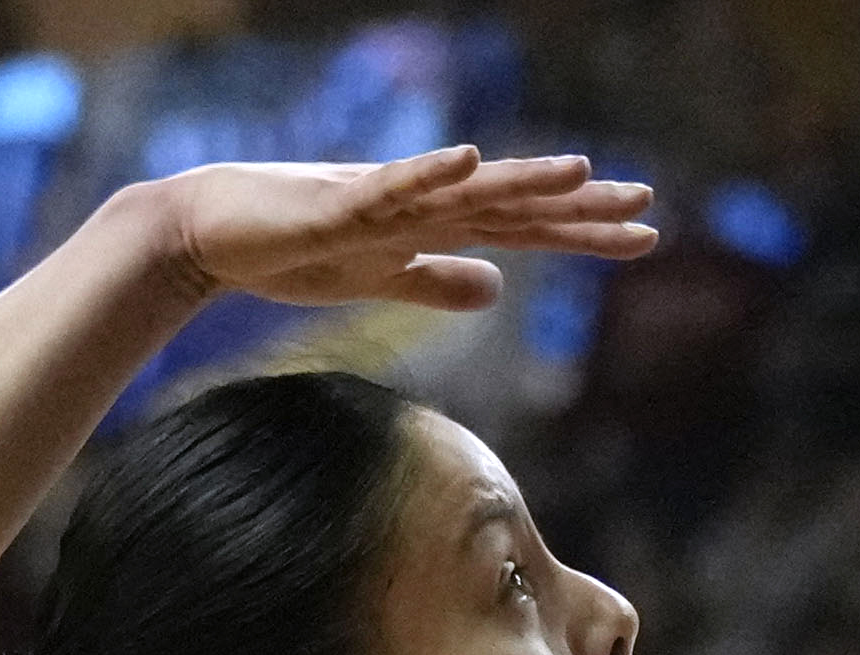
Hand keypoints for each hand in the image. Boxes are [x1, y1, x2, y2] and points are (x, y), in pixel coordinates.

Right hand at [132, 146, 654, 313]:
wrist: (212, 234)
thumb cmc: (290, 252)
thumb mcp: (379, 279)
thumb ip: (437, 281)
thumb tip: (497, 290)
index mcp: (434, 226)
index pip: (526, 230)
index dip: (584, 234)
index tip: (644, 237)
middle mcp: (422, 203)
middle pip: (514, 204)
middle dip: (579, 206)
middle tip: (646, 203)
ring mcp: (385, 198)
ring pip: (466, 189)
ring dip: (522, 178)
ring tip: (580, 170)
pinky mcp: (339, 202)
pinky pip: (392, 187)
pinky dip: (428, 173)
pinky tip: (466, 160)